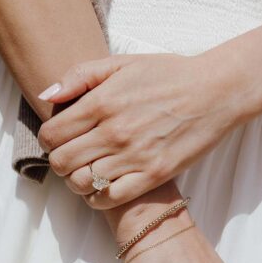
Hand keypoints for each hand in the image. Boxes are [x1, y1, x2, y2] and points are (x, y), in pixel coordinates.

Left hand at [36, 50, 246, 208]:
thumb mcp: (121, 63)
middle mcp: (114, 132)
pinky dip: (98, 197)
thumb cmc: (167, 75)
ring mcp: (134, 156)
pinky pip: (110, 199)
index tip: (57, 138)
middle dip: (59, 161)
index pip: (52, 134)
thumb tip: (46, 96)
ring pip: (81, 183)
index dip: (48, 139)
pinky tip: (103, 185)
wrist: (214, 93)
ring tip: (86, 171)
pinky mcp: (153, 175)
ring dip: (77, 180)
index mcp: (102, 102)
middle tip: (70, 156)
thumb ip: (80, 76)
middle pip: (61, 162)